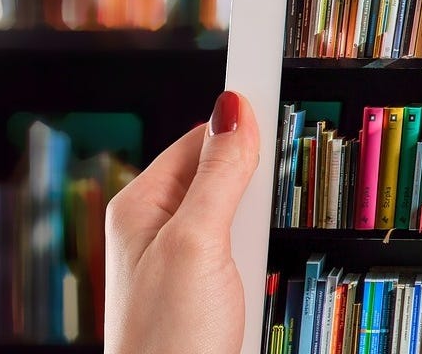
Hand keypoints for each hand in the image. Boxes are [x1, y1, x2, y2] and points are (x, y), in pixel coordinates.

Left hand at [105, 91, 259, 353]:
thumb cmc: (168, 337)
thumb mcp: (197, 242)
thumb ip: (220, 175)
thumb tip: (234, 109)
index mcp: (142, 205)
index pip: (200, 138)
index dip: (239, 124)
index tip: (279, 93)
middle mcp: (162, 228)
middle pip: (226, 175)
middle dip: (258, 184)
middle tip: (272, 197)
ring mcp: (189, 260)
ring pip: (244, 215)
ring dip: (264, 226)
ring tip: (260, 250)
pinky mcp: (215, 287)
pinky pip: (250, 251)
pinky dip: (267, 255)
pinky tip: (267, 269)